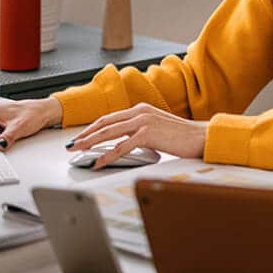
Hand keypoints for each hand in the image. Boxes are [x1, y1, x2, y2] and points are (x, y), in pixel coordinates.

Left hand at [65, 102, 207, 169]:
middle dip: (86, 134)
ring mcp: (143, 121)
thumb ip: (141, 132)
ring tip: (78, 151)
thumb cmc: (182, 137)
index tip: (81, 137)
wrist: (201, 137)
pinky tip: (99, 162)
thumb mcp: (158, 130)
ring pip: (109, 132)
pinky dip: (108, 155)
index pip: (110, 118)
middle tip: (72, 144)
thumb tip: (125, 144)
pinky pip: (122, 146)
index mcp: (141, 109)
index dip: (93, 128)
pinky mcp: (148, 133)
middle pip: (105, 122)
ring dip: (91, 142)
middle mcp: (140, 112)